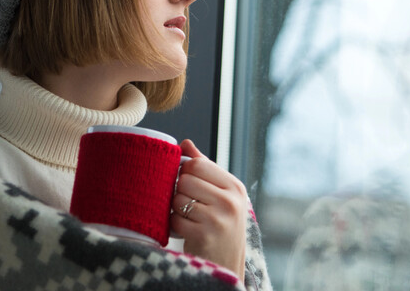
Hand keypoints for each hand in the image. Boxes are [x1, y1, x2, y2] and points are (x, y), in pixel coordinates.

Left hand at [171, 139, 246, 279]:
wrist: (226, 265)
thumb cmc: (220, 225)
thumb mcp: (220, 194)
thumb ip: (204, 167)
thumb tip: (185, 143)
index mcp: (234, 186)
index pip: (197, 163)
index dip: (185, 171)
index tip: (188, 182)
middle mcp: (230, 201)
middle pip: (185, 179)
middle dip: (180, 191)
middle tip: (188, 203)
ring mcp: (218, 219)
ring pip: (178, 199)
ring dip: (177, 209)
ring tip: (189, 218)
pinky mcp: (204, 235)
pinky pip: (175, 219)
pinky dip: (175, 225)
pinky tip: (187, 230)